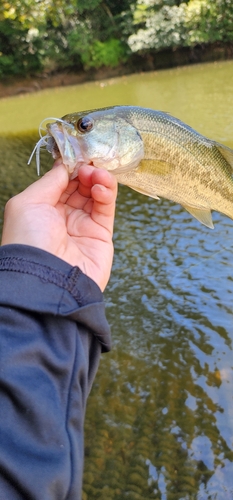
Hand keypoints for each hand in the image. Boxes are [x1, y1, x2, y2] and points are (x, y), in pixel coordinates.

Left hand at [1, 162, 117, 290]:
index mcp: (42, 209)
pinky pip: (106, 208)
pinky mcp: (101, 235)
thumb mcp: (29, 202)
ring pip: (95, 194)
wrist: (45, 279)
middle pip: (79, 186)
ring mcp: (82, 226)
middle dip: (85, 170)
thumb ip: (50, 181)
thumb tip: (66, 165)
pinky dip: (107, 193)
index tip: (78, 153)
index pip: (60, 181)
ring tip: (96, 173)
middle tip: (89, 162)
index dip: (70, 166)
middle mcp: (62, 217)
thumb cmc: (29, 240)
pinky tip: (101, 186)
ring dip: (98, 178)